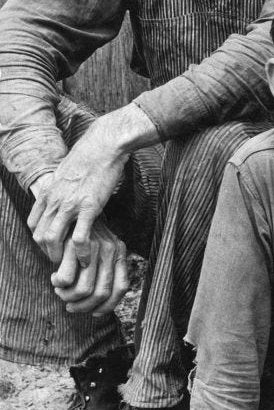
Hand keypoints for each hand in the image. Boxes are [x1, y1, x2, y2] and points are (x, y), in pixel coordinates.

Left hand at [28, 121, 127, 264]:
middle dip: (48, 253)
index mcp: (49, 192)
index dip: (40, 240)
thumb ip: (62, 187)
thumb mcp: (67, 172)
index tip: (52, 246)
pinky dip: (81, 253)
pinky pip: (79, 238)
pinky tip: (87, 258)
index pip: (33, 224)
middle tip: (62, 260)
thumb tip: (65, 193)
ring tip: (71, 264)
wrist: (104, 145)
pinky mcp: (88, 208)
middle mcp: (54, 200)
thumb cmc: (90, 156)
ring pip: (53, 239)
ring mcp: (70, 205)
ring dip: (60, 256)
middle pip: (39, 235)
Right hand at [50, 218, 128, 316]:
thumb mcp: (103, 248)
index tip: (94, 312)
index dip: (108, 306)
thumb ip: (105, 269)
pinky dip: (59, 283)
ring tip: (60, 289)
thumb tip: (99, 305)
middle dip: (83, 306)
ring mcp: (92, 247)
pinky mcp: (72, 245)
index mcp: (119, 252)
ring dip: (68, 296)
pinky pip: (65, 278)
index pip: (120, 288)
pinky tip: (55, 277)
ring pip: (82, 290)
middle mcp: (110, 250)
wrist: (73, 204)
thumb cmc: (87, 233)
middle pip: (100, 293)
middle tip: (70, 304)